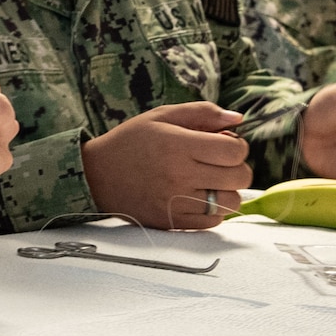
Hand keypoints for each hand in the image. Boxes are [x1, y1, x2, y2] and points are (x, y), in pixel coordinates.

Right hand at [82, 102, 251, 228]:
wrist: (96, 175)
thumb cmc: (130, 142)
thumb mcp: (160, 116)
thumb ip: (201, 113)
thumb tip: (238, 119)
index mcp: (178, 145)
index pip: (235, 151)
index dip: (236, 146)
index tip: (222, 145)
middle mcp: (180, 175)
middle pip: (239, 177)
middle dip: (235, 168)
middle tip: (216, 163)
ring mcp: (177, 202)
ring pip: (231, 202)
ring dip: (226, 191)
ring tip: (208, 182)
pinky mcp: (173, 222)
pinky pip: (214, 221)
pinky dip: (212, 210)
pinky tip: (196, 197)